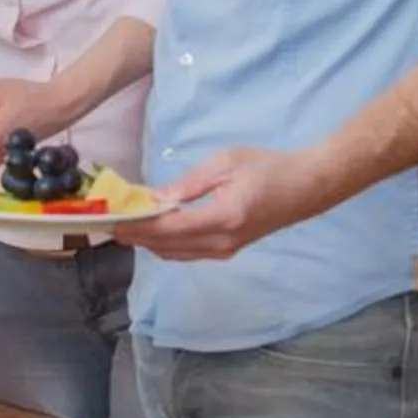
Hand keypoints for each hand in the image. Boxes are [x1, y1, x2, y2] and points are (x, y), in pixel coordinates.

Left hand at [123, 147, 336, 261]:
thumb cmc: (269, 167)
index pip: (169, 228)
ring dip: (148, 243)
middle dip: (136, 237)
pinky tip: (153, 231)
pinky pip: (188, 253)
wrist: (308, 186)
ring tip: (125, 227)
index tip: (112, 220)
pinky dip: (165, 245)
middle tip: (109, 225)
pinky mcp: (228, 250)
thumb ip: (189, 183)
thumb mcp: (226, 162)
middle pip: (167, 246)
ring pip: (175, 254)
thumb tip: (156, 197)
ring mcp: (226, 250)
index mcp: (223, 217)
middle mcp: (222, 241)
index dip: (138, 227)